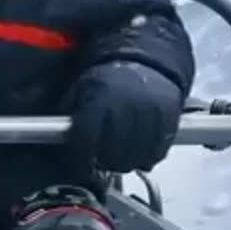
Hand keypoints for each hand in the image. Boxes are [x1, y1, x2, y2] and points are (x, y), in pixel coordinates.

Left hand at [67, 62, 182, 173]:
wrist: (144, 64)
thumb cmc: (108, 81)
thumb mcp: (81, 89)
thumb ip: (71, 112)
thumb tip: (60, 138)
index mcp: (99, 99)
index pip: (86, 138)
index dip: (81, 158)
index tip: (80, 165)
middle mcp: (126, 107)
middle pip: (113, 153)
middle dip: (104, 162)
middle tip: (101, 162)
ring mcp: (150, 114)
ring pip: (137, 157)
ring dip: (126, 164)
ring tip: (120, 160)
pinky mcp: (169, 120)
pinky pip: (159, 151)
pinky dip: (148, 159)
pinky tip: (139, 155)